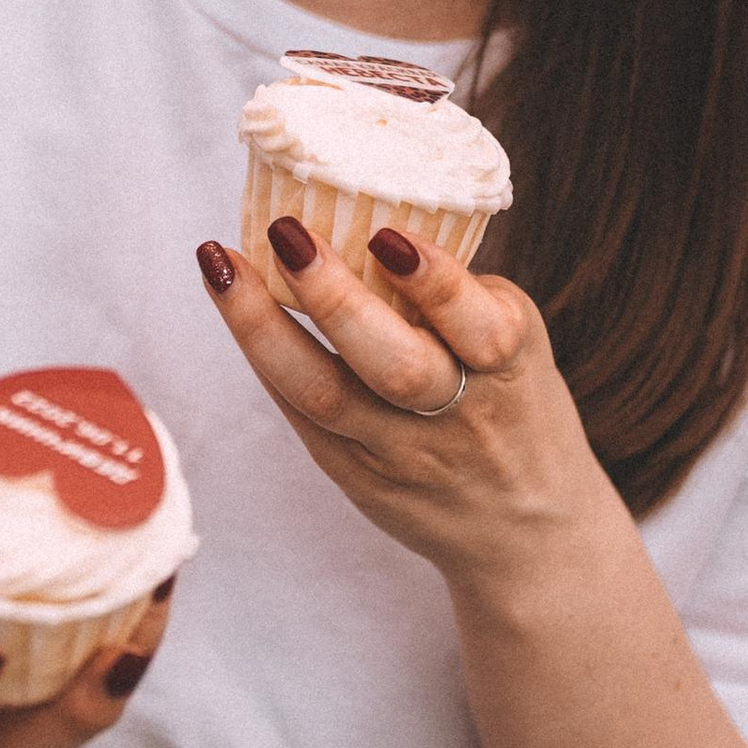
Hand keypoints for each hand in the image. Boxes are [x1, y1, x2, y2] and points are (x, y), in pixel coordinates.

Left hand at [196, 219, 606, 582]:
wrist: (526, 532)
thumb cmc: (513, 408)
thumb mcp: (515, 350)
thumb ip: (456, 297)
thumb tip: (367, 215)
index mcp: (508, 368)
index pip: (479, 326)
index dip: (435, 282)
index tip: (388, 237)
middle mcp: (455, 415)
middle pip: (394, 366)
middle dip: (335, 298)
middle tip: (287, 232)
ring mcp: (401, 453)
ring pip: (323, 395)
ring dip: (263, 326)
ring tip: (221, 264)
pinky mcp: (357, 478)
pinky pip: (300, 414)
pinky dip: (264, 354)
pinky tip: (233, 302)